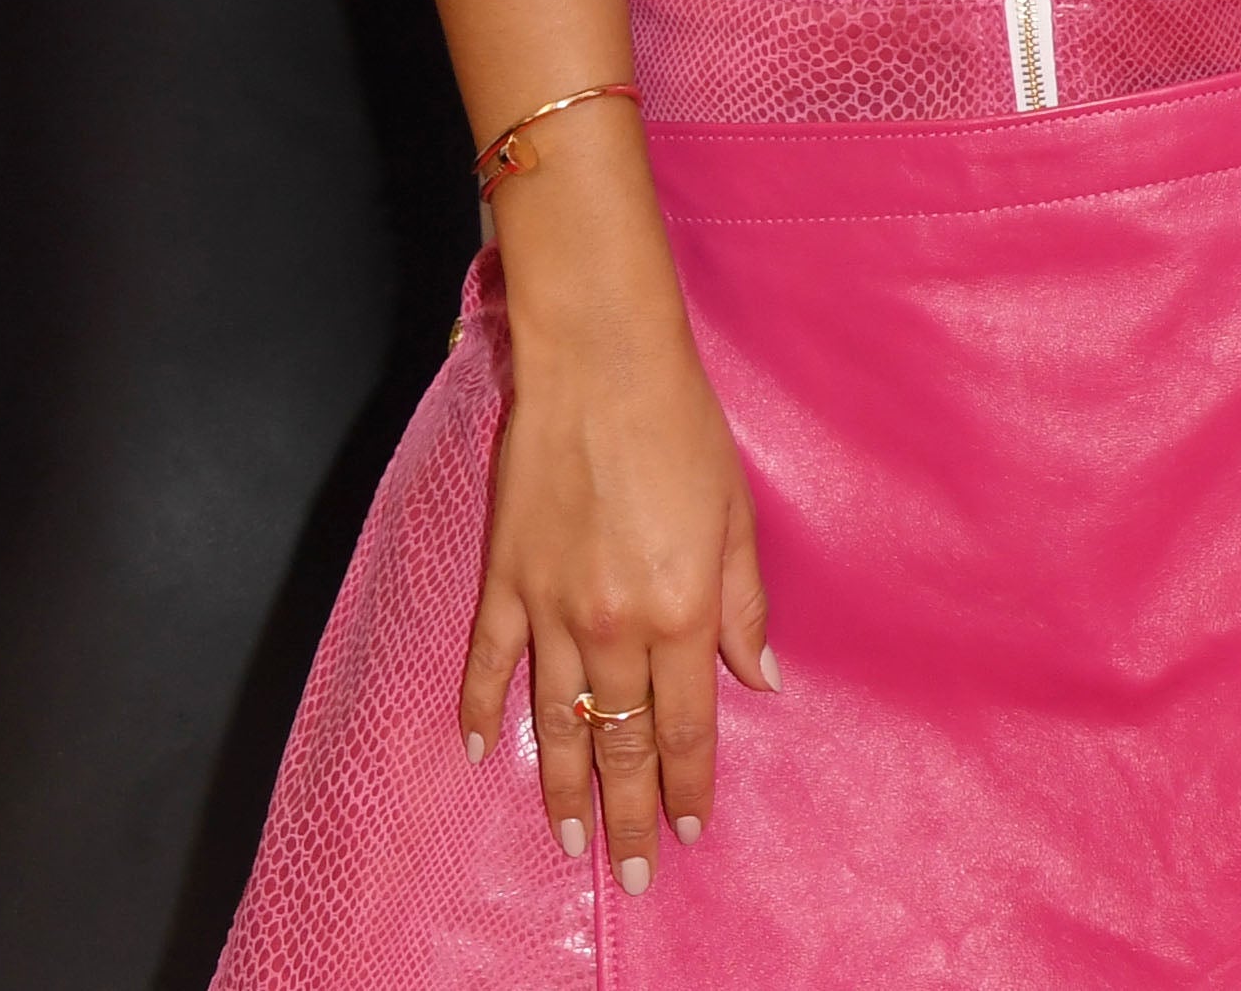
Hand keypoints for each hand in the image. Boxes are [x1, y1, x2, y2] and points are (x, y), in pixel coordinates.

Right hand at [465, 137, 768, 889]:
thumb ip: (744, 605)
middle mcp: (615, 625)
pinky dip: (485, 713)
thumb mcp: (738, 517)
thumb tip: (758, 679)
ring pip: (559, 721)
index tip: (691, 828)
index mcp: (682, 611)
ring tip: (572, 838)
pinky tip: (482, 754)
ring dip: (564, 786)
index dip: (691, 782)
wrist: (602, 370)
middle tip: (632, 870)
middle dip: (631, 811)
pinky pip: (490, 666)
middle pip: (624, 741)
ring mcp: (551, 609)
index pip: (689, 724)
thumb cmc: (684, 432)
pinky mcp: (504, 583)